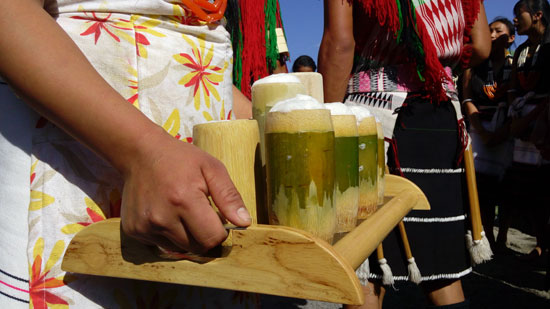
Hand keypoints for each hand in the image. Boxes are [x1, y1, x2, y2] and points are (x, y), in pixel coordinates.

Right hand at [120, 129, 251, 252]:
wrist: (140, 152)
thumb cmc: (180, 159)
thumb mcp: (211, 168)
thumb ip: (229, 196)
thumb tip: (244, 222)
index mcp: (184, 200)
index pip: (212, 238)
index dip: (220, 230)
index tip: (216, 215)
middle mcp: (161, 218)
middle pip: (197, 248)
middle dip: (204, 234)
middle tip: (199, 213)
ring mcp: (145, 226)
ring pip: (179, 249)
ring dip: (186, 236)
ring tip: (181, 211)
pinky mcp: (133, 230)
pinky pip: (160, 245)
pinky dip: (168, 235)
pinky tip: (165, 213)